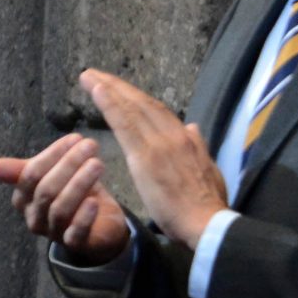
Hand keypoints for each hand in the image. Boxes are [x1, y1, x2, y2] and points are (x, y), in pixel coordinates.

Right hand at [0, 131, 132, 265]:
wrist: (100, 224)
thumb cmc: (73, 194)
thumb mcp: (51, 176)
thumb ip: (26, 168)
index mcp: (23, 199)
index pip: (30, 174)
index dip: (52, 155)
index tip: (76, 139)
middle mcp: (34, 217)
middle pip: (45, 190)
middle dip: (68, 164)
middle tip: (90, 146)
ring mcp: (53, 232)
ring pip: (60, 209)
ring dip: (79, 183)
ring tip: (97, 164)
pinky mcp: (75, 244)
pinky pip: (75, 233)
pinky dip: (84, 217)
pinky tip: (95, 201)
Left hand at [80, 69, 228, 250]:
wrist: (208, 223)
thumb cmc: (206, 205)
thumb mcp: (208, 171)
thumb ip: (198, 148)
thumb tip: (192, 126)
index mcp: (186, 139)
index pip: (156, 110)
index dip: (135, 97)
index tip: (118, 87)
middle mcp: (173, 135)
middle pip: (141, 103)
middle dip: (117, 87)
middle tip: (95, 74)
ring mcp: (160, 143)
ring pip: (131, 108)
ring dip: (109, 89)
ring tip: (89, 77)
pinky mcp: (147, 156)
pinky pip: (125, 124)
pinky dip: (110, 104)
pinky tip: (96, 90)